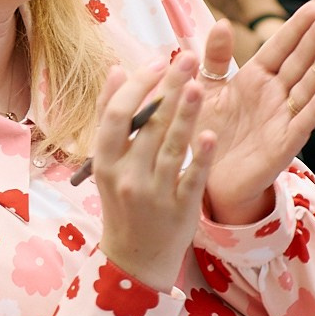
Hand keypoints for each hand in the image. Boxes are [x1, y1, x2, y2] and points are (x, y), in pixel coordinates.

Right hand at [92, 55, 216, 289]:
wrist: (135, 257)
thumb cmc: (123, 199)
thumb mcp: (108, 162)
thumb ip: (111, 117)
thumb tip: (117, 70)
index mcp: (106, 161)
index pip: (116, 115)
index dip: (137, 86)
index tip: (158, 60)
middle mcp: (126, 176)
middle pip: (147, 125)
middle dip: (167, 88)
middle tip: (186, 57)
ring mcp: (153, 194)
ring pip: (170, 148)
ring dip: (183, 115)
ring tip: (198, 84)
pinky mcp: (180, 210)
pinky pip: (190, 179)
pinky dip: (199, 158)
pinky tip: (209, 135)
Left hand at [198, 1, 314, 224]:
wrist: (203, 177)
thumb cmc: (207, 131)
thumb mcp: (206, 89)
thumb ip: (215, 58)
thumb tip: (224, 23)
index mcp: (256, 78)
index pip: (281, 46)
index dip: (298, 26)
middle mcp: (274, 95)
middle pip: (300, 61)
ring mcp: (282, 118)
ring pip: (308, 87)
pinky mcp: (283, 145)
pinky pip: (302, 123)